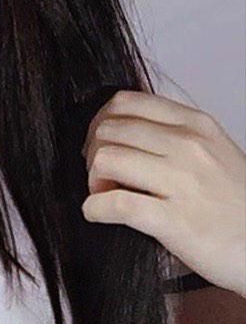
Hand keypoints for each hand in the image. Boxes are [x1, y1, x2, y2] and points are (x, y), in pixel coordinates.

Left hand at [80, 89, 245, 297]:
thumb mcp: (212, 150)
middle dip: (92, 151)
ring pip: (106, 159)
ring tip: (102, 192)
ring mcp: (182, 182)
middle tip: (100, 173)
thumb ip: (172, 133)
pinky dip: (95, 208)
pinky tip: (96, 213)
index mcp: (195, 124)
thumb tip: (118, 128)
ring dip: (92, 178)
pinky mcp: (176, 221)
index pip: (125, 102)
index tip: (99, 140)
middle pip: (109, 129)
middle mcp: (188, 146)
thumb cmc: (237, 204)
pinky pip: (116, 203)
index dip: (100, 120)